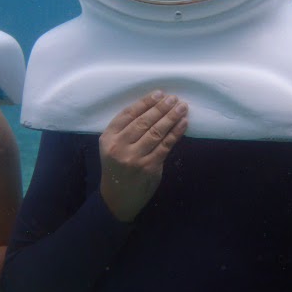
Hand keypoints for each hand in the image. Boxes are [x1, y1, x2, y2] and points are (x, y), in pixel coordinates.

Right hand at [99, 91, 187, 221]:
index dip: (145, 102)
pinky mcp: (149, 167)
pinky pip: (165, 145)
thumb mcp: (112, 147)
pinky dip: (176, 133)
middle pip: (143, 121)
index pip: (128, 114)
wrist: (117, 198)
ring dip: (171, 117)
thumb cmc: (117, 168)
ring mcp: (134, 158)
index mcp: (108, 138)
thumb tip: (154, 108)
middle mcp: (119, 147)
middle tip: (174, 98)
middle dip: (161, 108)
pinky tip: (183, 123)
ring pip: (156, 132)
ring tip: (182, 107)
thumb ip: (126, 130)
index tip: (159, 94)